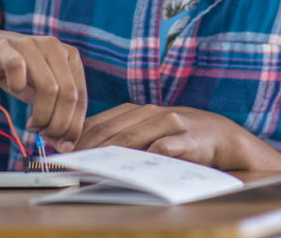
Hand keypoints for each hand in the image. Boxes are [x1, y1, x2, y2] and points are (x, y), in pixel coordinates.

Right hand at [0, 28, 85, 148]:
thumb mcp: (41, 93)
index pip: (80, 95)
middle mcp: (54, 46)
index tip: (64, 144)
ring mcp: (30, 44)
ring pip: (49, 87)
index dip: (74, 125)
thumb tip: (66, 145)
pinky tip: (15, 92)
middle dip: (59, 123)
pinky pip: (18, 68)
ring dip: (41, 115)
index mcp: (69, 55)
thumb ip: (57, 113)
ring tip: (32, 124)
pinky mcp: (6, 47)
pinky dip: (17, 88)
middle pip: (68, 94)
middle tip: (45, 135)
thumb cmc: (17, 74)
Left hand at [75, 103, 280, 169]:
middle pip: (111, 131)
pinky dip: (144, 158)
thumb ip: (121, 137)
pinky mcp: (185, 139)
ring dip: (108, 155)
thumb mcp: (148, 131)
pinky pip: (161, 149)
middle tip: (70, 164)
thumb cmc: (178, 136)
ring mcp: (168, 123)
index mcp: (136, 110)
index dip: (78, 137)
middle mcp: (150, 112)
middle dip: (87, 148)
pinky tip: (130, 170)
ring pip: (131, 138)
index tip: (60, 153)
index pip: (100, 121)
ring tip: (90, 168)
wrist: (221, 135)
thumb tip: (82, 151)